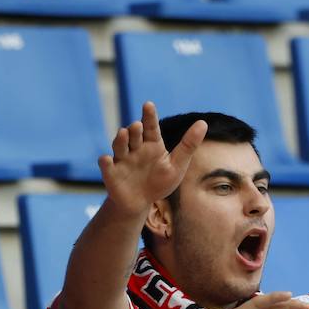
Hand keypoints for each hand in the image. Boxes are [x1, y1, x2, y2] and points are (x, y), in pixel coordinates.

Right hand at [99, 101, 205, 218]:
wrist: (141, 203)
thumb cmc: (160, 182)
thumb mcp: (177, 165)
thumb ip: (188, 145)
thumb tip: (203, 122)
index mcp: (151, 145)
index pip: (150, 127)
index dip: (149, 116)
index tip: (149, 105)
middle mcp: (135, 149)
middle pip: (134, 135)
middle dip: (134, 130)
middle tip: (138, 127)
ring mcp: (122, 160)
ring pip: (119, 146)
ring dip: (120, 139)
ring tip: (124, 133)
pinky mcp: (112, 174)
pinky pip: (107, 166)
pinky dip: (105, 163)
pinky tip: (106, 159)